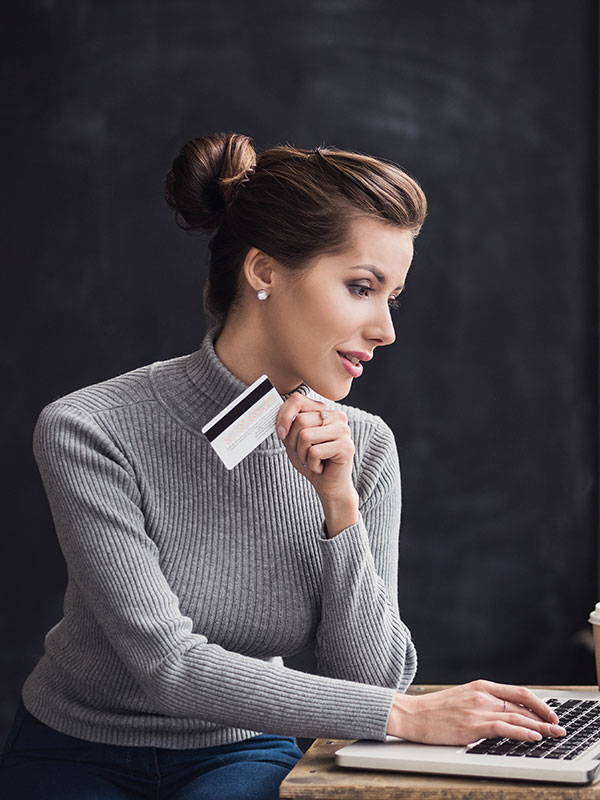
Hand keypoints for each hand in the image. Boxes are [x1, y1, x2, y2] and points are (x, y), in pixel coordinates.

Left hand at [276, 393, 354, 500]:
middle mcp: (337, 416)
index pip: (297, 400)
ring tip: (312, 460)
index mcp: (324, 410)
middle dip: (293, 442)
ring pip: (305, 436)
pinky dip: (312, 464)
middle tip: (303, 454)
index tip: (280, 434)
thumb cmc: (312, 461)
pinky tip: (321, 467)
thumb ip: (288, 425)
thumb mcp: (294, 440)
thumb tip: (278, 417)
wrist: (329, 485)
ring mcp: (344, 431)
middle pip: (300, 420)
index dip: (283, 416)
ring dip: (302, 454)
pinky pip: (315, 452)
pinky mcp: (346, 447)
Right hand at [387, 680, 565, 744]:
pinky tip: (533, 736)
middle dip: (544, 716)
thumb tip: (505, 714)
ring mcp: (477, 710)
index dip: (538, 703)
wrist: (411, 714)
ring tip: (553, 733)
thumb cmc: (434, 710)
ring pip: (517, 717)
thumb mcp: (462, 699)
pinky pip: (504, 728)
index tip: (549, 713)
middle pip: (522, 704)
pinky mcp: (472, 726)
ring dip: (540, 726)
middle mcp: (482, 695)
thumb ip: (483, 703)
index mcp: (480, 687)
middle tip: (558, 726)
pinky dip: (522, 732)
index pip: (517, 692)